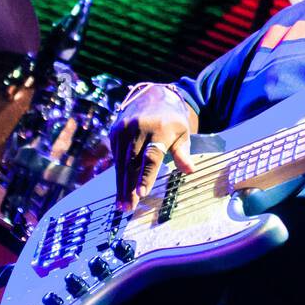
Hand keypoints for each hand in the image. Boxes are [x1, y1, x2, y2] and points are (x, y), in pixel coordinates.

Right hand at [110, 84, 196, 211]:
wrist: (152, 96)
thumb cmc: (172, 120)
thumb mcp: (183, 132)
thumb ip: (183, 152)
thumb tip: (190, 171)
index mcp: (159, 129)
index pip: (151, 156)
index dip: (146, 176)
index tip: (142, 193)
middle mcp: (138, 129)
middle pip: (133, 163)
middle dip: (130, 187)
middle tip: (129, 208)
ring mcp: (124, 130)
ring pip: (121, 163)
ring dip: (121, 185)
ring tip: (122, 205)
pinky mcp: (115, 132)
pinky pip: (116, 157)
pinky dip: (118, 174)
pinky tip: (119, 190)